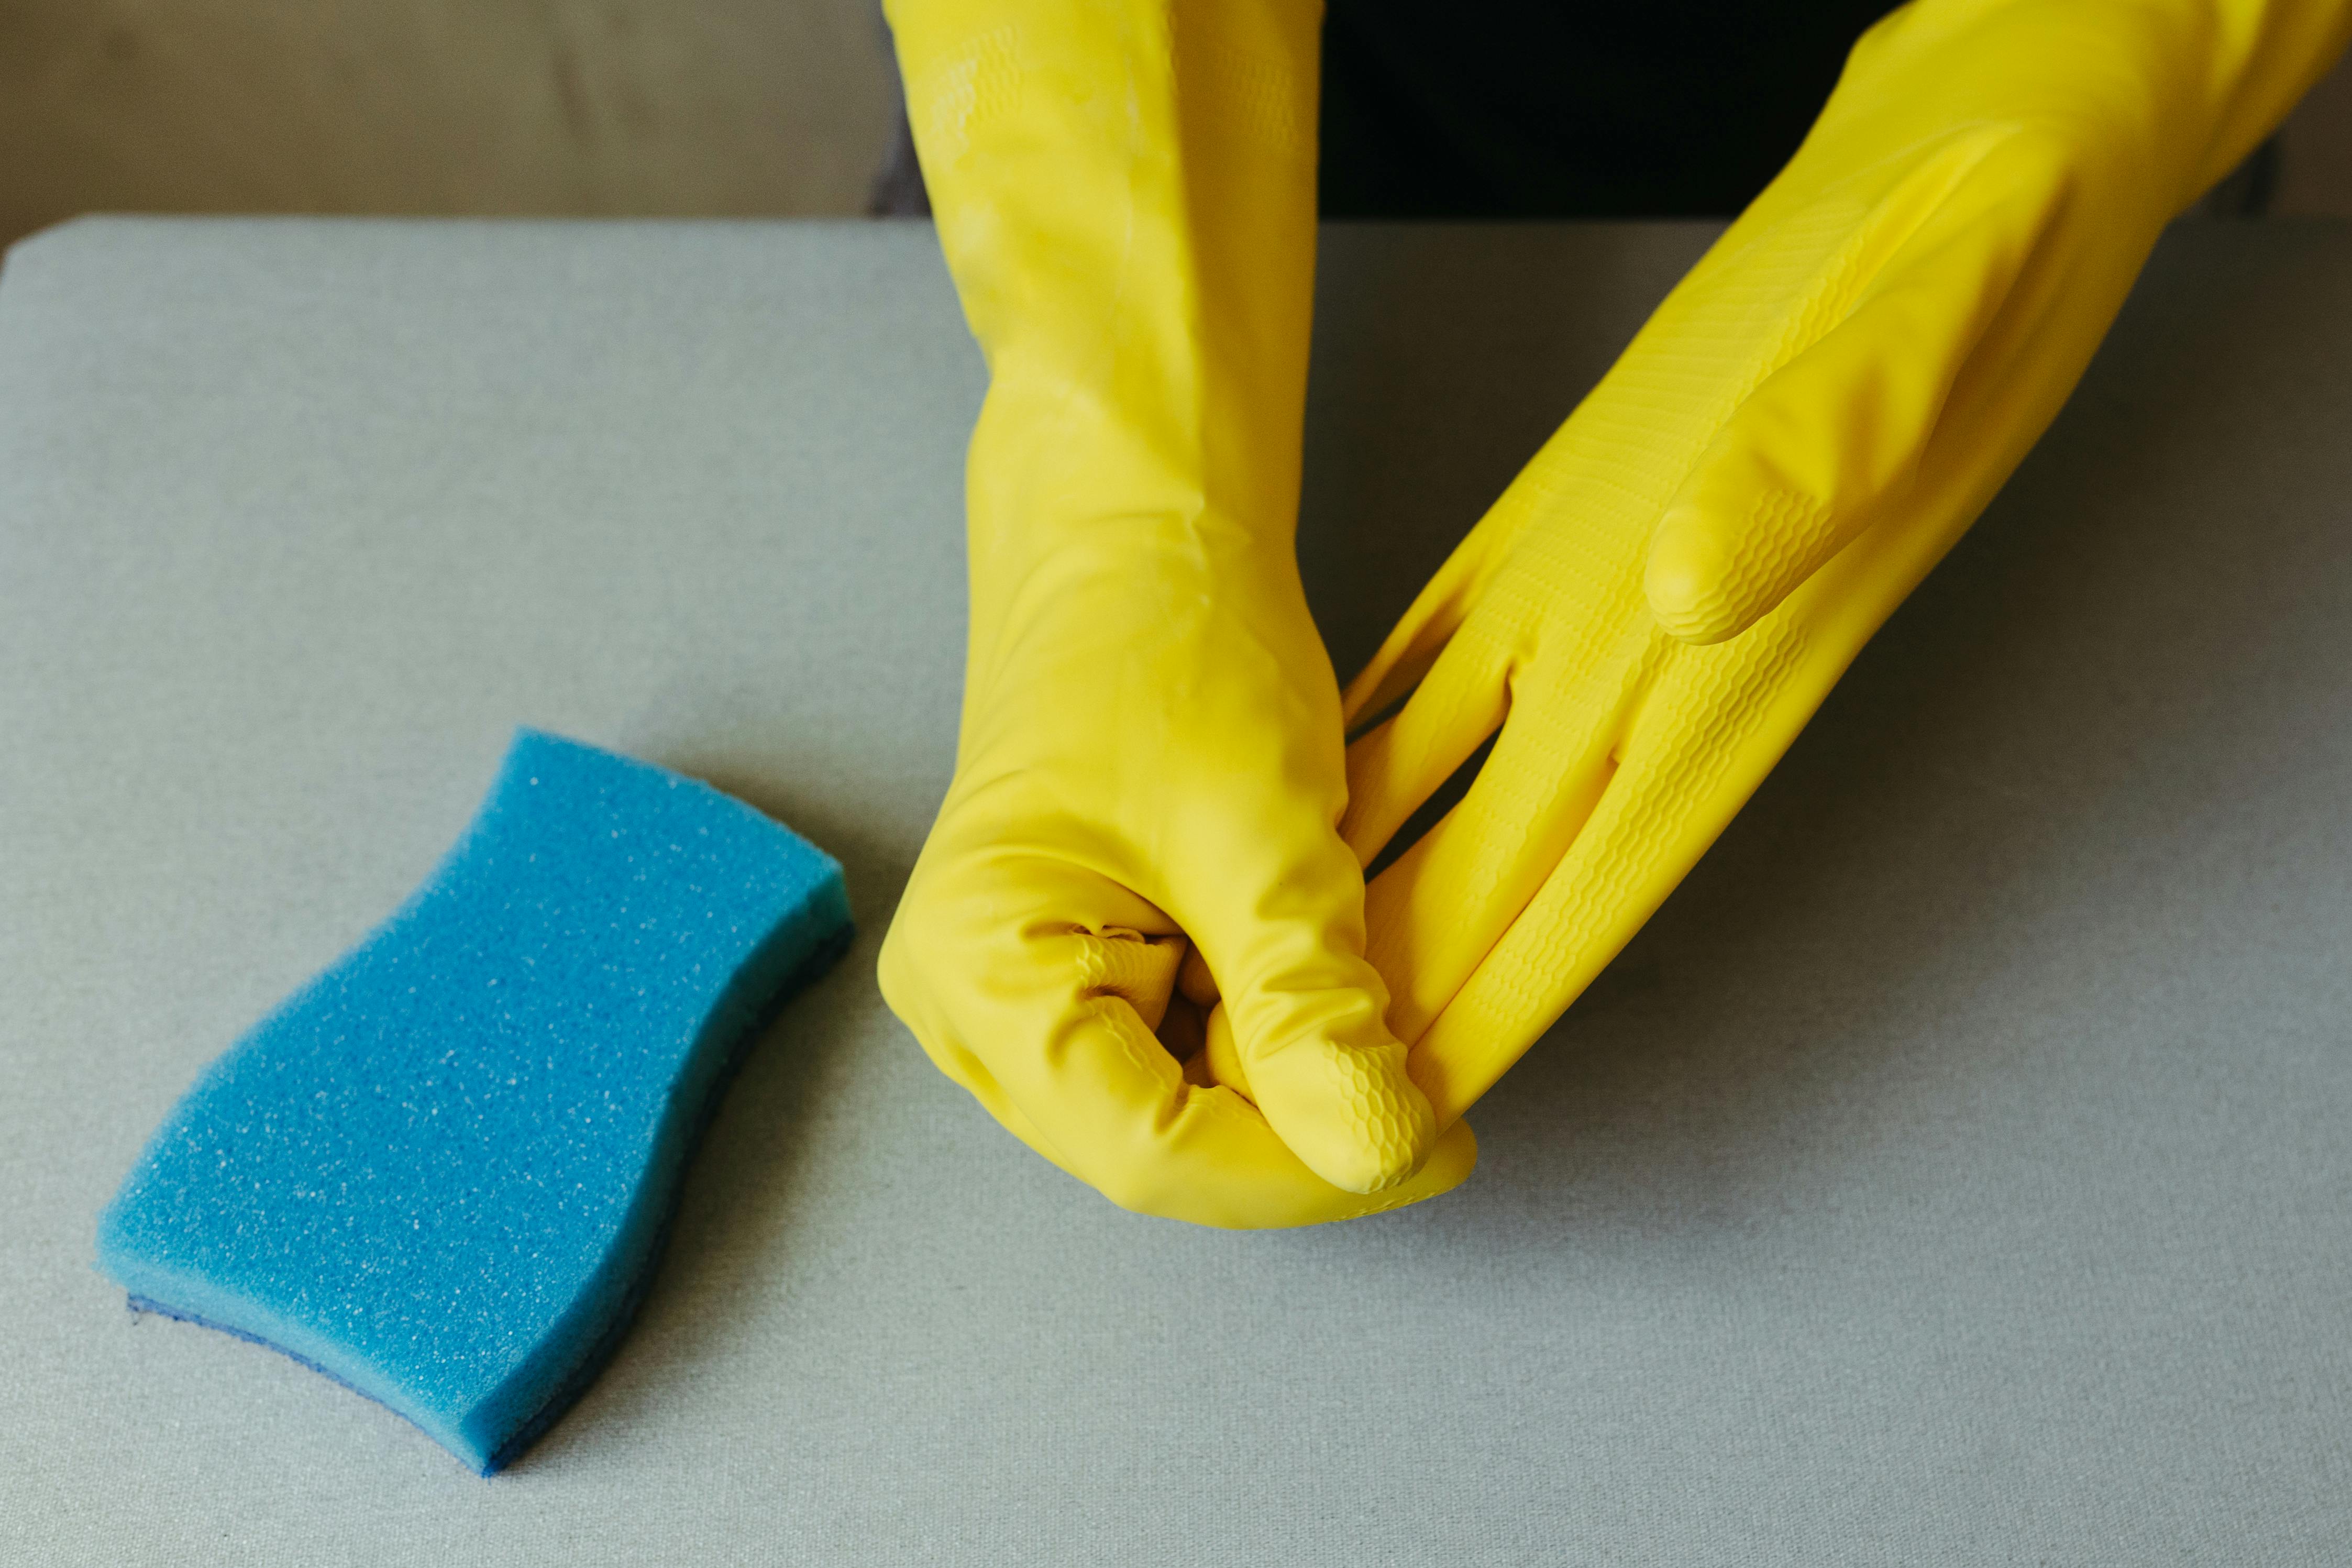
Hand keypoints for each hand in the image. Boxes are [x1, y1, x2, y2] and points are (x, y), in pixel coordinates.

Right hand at [878, 0, 1471, 1224]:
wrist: (1136, 535)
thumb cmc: (1165, 646)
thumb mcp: (1256, 832)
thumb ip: (1308, 1004)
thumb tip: (1376, 1155)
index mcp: (980, 976)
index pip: (1149, 1151)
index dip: (1304, 1171)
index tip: (1436, 1145)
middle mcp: (980, 1010)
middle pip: (1167, 1143)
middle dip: (1310, 1125)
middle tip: (1437, 1085)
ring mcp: (1032, 993)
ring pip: (1194, 1104)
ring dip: (1307, 1076)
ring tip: (1399, 1013)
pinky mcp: (1090, 967)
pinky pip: (1199, 1044)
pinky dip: (1288, 1027)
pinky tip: (1348, 981)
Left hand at [1335, 0, 2350, 1121]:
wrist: (1982, 150)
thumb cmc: (1975, 242)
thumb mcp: (1914, 329)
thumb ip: (1812, 471)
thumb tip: (1706, 589)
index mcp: (1729, 635)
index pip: (1597, 863)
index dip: (1509, 990)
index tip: (1422, 1101)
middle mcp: (1656, 642)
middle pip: (1509, 860)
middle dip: (1417, 994)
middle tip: (1310, 1104)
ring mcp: (1605, 589)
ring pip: (1461, 781)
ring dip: (1381, 894)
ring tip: (1282, 991)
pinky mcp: (1567, 516)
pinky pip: (1443, 657)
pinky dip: (1375, 743)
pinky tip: (1311, 793)